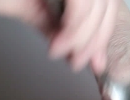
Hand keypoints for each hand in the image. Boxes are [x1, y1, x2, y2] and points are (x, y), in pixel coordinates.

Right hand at [0, 0, 119, 73]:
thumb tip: (71, 45)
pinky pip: (80, 1)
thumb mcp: (25, 6)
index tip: (96, 61)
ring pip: (94, 3)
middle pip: (104, 1)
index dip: (101, 33)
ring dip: (84, 36)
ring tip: (64, 55)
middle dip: (95, 39)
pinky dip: (75, 26)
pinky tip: (58, 44)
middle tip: (81, 64)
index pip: (101, 2)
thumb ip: (52, 23)